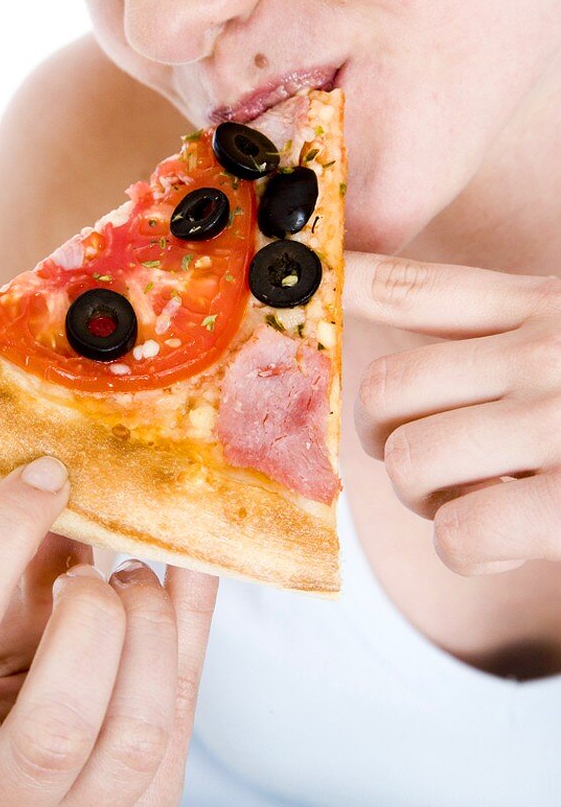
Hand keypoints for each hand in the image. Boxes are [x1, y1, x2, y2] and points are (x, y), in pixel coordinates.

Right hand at [0, 455, 217, 805]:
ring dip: (150, 625)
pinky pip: (190, 706)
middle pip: (60, 714)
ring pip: (140, 728)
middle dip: (92, 612)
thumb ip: (12, 578)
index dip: (3, 531)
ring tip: (133, 582)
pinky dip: (195, 615)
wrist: (4, 797)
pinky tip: (190, 560)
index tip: (47, 473)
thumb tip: (59, 477)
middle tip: (90, 572)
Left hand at [345, 253, 560, 575]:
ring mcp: (555, 420)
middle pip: (386, 388)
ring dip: (430, 499)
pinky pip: (457, 531)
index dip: (342, 290)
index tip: (303, 288)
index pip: (415, 289)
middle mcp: (544, 351)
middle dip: (388, 440)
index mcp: (545, 308)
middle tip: (436, 464)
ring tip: (484, 501)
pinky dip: (469, 551)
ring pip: (409, 461)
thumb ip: (510, 338)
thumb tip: (420, 365)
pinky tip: (511, 543)